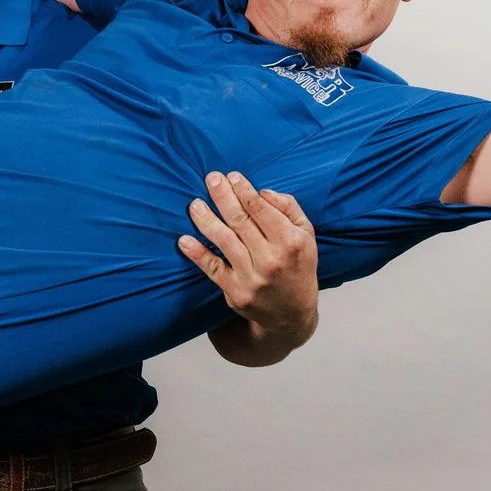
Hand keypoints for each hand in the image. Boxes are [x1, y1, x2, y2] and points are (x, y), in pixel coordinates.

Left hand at [180, 171, 318, 364]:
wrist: (292, 314)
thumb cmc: (298, 266)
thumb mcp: (306, 235)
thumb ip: (289, 208)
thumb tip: (262, 191)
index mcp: (291, 241)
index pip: (261, 208)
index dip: (243, 190)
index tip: (231, 176)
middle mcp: (271, 259)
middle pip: (240, 220)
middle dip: (223, 196)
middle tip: (211, 179)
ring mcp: (252, 277)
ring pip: (224, 240)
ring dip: (206, 220)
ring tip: (194, 204)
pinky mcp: (236, 291)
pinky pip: (212, 268)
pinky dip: (197, 253)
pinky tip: (184, 240)